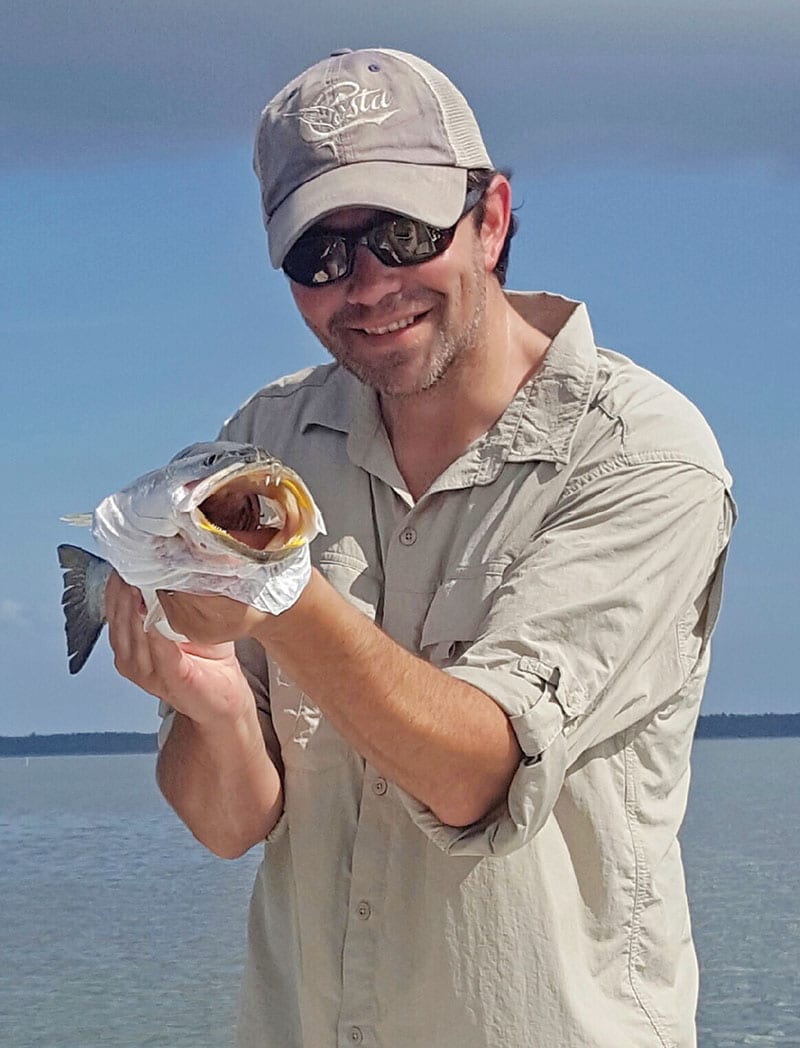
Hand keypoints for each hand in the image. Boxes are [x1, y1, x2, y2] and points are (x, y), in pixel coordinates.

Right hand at [105, 572, 254, 728]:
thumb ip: (174, 598)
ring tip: (135, 583)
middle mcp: (132, 659)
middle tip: (126, 566)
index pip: (115, 610)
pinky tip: (152, 616)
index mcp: (132, 644)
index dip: (116, 586)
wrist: (224, 695)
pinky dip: (154, 633)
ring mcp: (147, 672)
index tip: (122, 559)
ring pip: (132, 635)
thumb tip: (171, 559)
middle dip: (121, 592)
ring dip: (132, 609)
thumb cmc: (206, 657)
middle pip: (119, 620)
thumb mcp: (187, 621)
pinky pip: (158, 652)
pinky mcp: (170, 678)